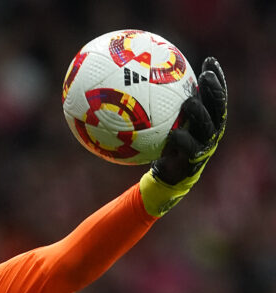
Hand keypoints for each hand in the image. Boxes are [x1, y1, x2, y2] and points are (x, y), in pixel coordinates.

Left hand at [139, 57, 227, 215]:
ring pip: (207, 128)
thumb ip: (155, 104)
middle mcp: (208, 131)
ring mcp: (203, 147)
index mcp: (205, 119)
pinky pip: (188, 149)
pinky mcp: (192, 162)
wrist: (164, 176)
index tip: (210, 60)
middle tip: (205, 76)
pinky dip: (181, 141)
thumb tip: (132, 81)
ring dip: (200, 114)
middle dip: (214, 91)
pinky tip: (173, 135)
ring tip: (190, 102)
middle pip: (217, 108)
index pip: (214, 95)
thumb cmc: (160, 144)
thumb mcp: (158, 123)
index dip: (217, 78)